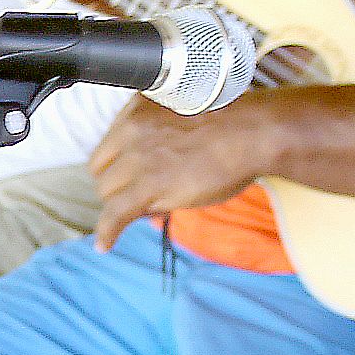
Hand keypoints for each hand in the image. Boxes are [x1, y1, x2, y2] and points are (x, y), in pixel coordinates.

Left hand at [88, 95, 275, 246]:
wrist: (252, 132)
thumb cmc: (230, 127)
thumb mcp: (179, 118)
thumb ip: (155, 138)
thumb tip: (144, 175)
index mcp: (137, 109)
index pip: (107, 147)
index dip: (119, 166)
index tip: (131, 177)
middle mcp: (131, 130)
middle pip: (102, 171)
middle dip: (119, 186)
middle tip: (144, 194)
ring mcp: (138, 158)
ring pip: (108, 193)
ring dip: (123, 204)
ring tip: (150, 208)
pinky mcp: (149, 184)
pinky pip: (114, 215)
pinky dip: (108, 232)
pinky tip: (105, 244)